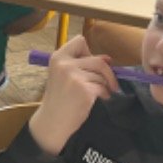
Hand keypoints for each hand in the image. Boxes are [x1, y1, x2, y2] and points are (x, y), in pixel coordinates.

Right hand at [27, 36, 116, 155]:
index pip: (80, 41)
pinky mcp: (84, 90)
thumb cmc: (59, 99)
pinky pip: (103, 87)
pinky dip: (105, 93)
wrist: (53, 121)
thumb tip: (108, 58)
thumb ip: (81, 64)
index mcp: (58, 57)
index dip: (89, 52)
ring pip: (102, 75)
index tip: (90, 64)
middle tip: (110, 82)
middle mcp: (65, 64)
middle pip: (98, 60)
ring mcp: (75, 77)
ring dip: (105, 84)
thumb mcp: (64, 76)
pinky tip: (100, 98)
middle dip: (108, 72)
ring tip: (100, 93)